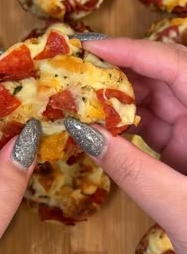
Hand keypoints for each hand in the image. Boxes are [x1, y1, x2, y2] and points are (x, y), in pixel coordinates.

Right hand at [65, 37, 186, 253]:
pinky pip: (151, 120)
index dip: (132, 50)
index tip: (90, 46)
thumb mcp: (179, 207)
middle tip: (77, 65)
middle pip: (162, 74)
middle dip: (119, 67)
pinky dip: (124, 118)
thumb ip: (131, 169)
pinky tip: (100, 120)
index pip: (175, 66)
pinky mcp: (183, 142)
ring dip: (118, 94)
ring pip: (154, 96)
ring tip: (80, 91)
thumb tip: (80, 131)